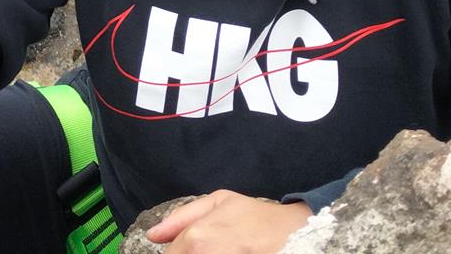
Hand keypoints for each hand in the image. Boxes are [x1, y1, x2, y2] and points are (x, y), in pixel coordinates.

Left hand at [145, 190, 313, 252]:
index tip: (193, 247)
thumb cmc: (257, 217)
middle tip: (213, 245)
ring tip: (223, 247)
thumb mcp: (221, 201)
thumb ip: (182, 217)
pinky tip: (233, 253)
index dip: (176, 252)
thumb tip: (153, 235)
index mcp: (196, 239)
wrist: (297, 235)